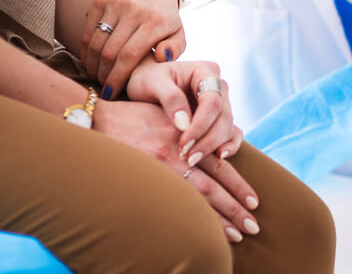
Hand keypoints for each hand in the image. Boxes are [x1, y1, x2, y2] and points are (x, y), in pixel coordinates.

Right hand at [81, 0, 185, 99]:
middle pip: (109, 52)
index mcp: (155, 21)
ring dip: (93, 64)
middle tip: (104, 86)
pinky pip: (88, 30)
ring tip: (96, 76)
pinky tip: (90, 61)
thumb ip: (175, 48)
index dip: (117, 78)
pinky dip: (86, 50)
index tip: (111, 93)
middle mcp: (134, 10)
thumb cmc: (165, 17)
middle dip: (104, 75)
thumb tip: (162, 57)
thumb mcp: (179, 32)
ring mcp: (115, 2)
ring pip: (96, 42)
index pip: (129, 56)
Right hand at [92, 99, 258, 241]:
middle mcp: (179, 151)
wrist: (97, 118)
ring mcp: (161, 164)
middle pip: (215, 184)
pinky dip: (190, 216)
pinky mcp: (145, 173)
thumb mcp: (167, 116)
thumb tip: (212, 152)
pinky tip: (201, 232)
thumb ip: (188, 132)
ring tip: (237, 235)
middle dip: (236, 207)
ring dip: (219, 217)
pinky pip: (173, 200)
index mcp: (188, 136)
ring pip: (199, 196)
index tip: (254, 202)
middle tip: (254, 226)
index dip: (239, 185)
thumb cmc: (132, 117)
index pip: (220, 165)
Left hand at [127, 59, 242, 167]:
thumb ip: (170, 98)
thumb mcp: (151, 83)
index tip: (184, 142)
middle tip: (188, 158)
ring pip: (228, 127)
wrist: (143, 86)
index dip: (201, 124)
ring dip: (213, 146)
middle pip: (224, 116)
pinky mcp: (218, 118)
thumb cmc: (145, 79)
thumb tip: (184, 124)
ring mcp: (221, 102)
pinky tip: (219, 157)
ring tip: (192, 161)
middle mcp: (218, 86)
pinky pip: (231, 133)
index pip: (212, 101)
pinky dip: (228, 146)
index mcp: (205, 71)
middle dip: (207, 140)